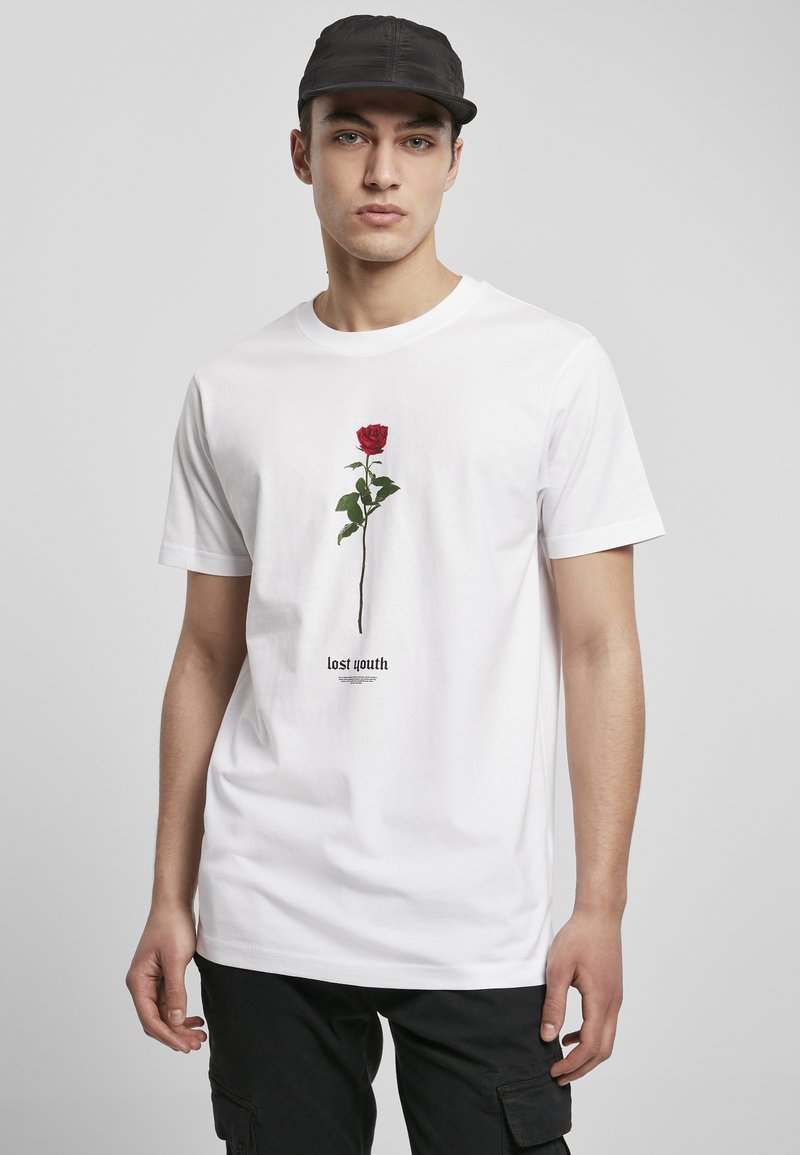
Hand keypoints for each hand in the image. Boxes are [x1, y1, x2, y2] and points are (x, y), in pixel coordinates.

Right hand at [125, 905, 207, 1052]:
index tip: (185, 1047)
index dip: (167, 1036)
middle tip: (197, 1044)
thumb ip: (175, 991)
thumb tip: (175, 1020)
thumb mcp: (176, 960)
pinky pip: (170, 1002)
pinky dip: (181, 1012)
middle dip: (175, 1034)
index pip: (150, 1019)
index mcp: (138, 982)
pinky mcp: (162, 976)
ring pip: (164, 1013)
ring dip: (180, 1026)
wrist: (174, 903)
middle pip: (156, 1020)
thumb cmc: (172, 926)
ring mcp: (151, 981)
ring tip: (200, 1035)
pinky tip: (196, 1019)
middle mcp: (141, 984)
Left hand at [539, 907, 623, 1084]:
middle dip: (582, 1068)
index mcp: (600, 1000)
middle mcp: (613, 1003)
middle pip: (603, 1050)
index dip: (572, 1064)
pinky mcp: (612, 992)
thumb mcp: (558, 970)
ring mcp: (615, 998)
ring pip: (606, 1039)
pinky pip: (605, 1024)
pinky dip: (590, 1038)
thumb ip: (554, 1005)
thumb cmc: (578, 938)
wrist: (599, 915)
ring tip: (563, 1061)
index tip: (553, 1071)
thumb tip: (547, 1036)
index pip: (590, 1046)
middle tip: (558, 1076)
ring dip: (587, 1055)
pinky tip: (571, 1035)